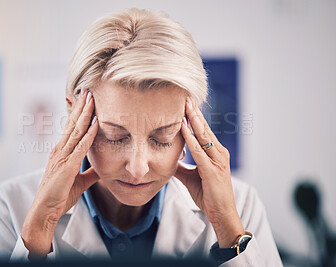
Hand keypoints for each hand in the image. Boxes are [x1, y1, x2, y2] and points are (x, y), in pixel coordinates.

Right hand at [22, 89, 99, 258]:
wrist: (45, 211)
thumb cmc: (59, 196)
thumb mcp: (79, 181)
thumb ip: (90, 172)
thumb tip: (102, 168)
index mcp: (62, 152)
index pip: (71, 128)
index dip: (78, 113)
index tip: (85, 100)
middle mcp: (60, 150)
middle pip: (72, 123)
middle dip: (81, 106)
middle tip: (88, 90)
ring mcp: (62, 157)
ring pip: (76, 130)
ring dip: (85, 113)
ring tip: (91, 97)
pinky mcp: (66, 166)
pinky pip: (80, 147)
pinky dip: (89, 134)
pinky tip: (95, 123)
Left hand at [175, 96, 243, 247]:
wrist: (221, 213)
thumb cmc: (208, 194)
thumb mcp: (190, 176)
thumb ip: (180, 165)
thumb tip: (168, 158)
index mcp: (214, 153)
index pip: (203, 131)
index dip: (194, 118)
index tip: (185, 104)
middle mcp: (218, 153)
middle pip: (204, 128)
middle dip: (194, 112)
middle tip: (185, 96)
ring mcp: (217, 160)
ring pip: (203, 135)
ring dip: (193, 119)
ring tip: (185, 105)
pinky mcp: (212, 170)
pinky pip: (198, 151)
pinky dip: (190, 138)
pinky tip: (182, 127)